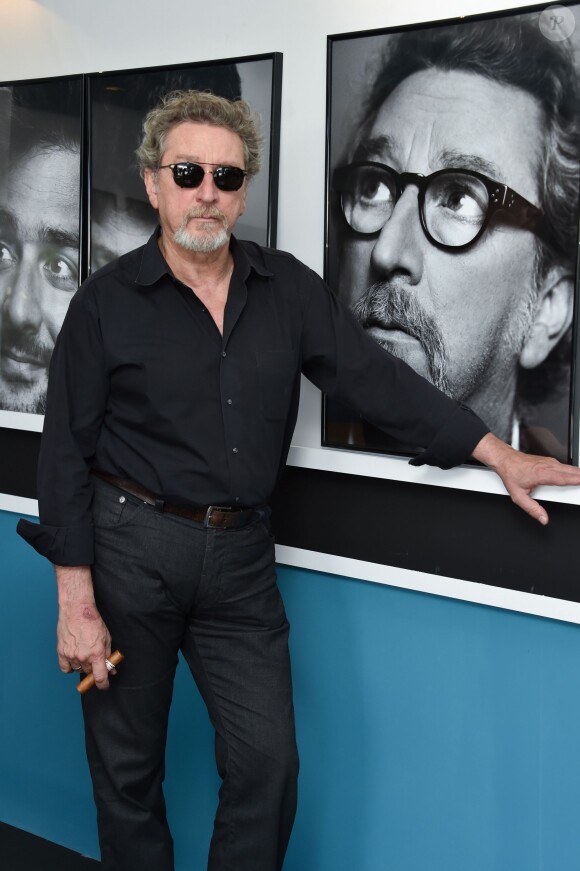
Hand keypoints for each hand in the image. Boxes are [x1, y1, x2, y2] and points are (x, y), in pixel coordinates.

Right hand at [55, 565, 112, 689]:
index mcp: (96, 653)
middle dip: (93, 669)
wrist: (77, 610)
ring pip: (78, 670)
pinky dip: (70, 667)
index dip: (103, 685)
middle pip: (89, 672)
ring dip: (82, 666)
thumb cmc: (93, 621)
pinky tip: (74, 659)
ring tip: (84, 653)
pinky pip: (65, 668)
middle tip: (94, 659)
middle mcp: (83, 657)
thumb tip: (112, 669)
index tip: (104, 686)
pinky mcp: (61, 652)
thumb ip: (108, 655)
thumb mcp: (107, 638)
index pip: (100, 678)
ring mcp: (71, 655)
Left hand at [472, 432, 579, 524]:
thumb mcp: (518, 496)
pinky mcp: (550, 461)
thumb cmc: (511, 474)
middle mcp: (548, 466)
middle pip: (572, 471)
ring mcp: (550, 462)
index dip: (577, 480)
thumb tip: (543, 518)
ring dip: (578, 475)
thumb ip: (532, 508)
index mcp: (542, 474)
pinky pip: (565, 466)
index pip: (565, 478)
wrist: (505, 460)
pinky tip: (575, 477)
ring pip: (570, 468)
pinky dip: (572, 472)